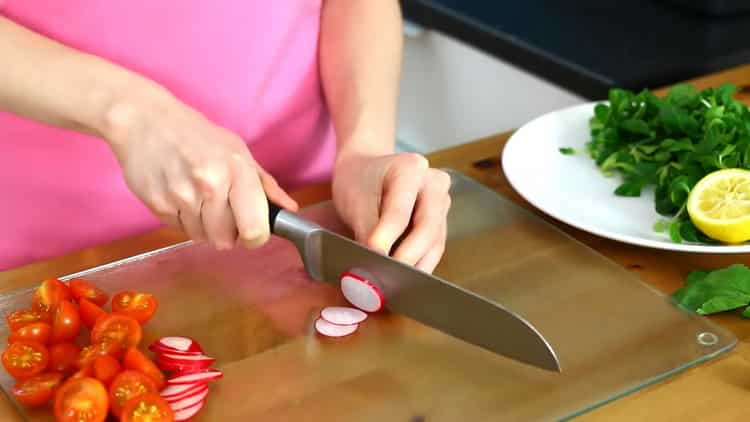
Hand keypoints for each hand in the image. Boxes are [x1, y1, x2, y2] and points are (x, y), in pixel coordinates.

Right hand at [103, 91, 297, 249]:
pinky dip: (181, 219)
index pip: (255, 229)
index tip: (252, 232)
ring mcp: (181, 195)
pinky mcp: (157, 204)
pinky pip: (178, 230)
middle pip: (226, 240)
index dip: (255, 237)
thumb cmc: (196, 135)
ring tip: (197, 196)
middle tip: (220, 208)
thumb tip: (288, 209)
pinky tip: (179, 193)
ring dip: (202, 225)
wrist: (145, 120)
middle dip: (227, 231)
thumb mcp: (238, 150)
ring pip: (201, 237)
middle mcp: (210, 185)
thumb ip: (265, 184)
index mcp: (237, 171)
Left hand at [332, 152, 451, 272]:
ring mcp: (442, 204)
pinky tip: (403, 282)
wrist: (367, 173)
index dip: (386, 236)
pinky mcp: (441, 224)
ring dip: (415, 267)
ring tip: (393, 287)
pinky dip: (418, 265)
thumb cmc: (359, 182)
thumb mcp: (355, 201)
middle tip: (388, 280)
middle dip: (407, 257)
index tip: (374, 256)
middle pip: (427, 228)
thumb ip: (366, 231)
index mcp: (412, 168)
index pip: (400, 210)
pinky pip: (433, 249)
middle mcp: (435, 184)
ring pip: (434, 243)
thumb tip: (373, 264)